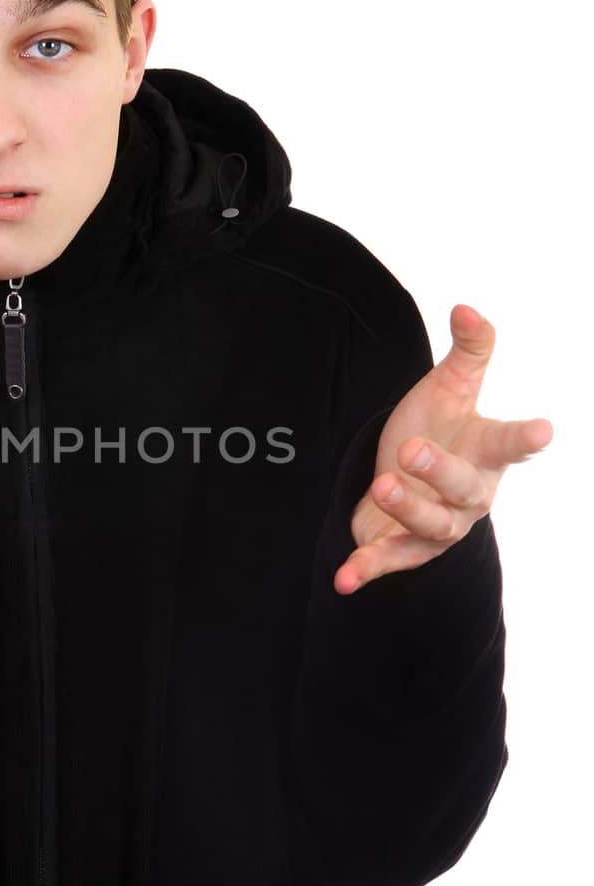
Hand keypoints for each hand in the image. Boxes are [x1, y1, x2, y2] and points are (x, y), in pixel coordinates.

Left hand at [335, 305, 552, 594]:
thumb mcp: (450, 388)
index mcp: (485, 453)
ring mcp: (438, 526)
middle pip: (461, 487)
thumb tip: (465, 306)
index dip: (525, 438)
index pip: (509, 443)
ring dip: (405, 508)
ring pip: (428, 525)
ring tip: (380, 486)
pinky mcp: (403, 549)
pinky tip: (343, 579)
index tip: (543, 430)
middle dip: (437, 470)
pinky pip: (388, 561)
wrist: (407, 479)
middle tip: (409, 448)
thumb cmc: (438, 429)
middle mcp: (468, 495)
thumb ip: (468, 351)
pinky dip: (367, 569)